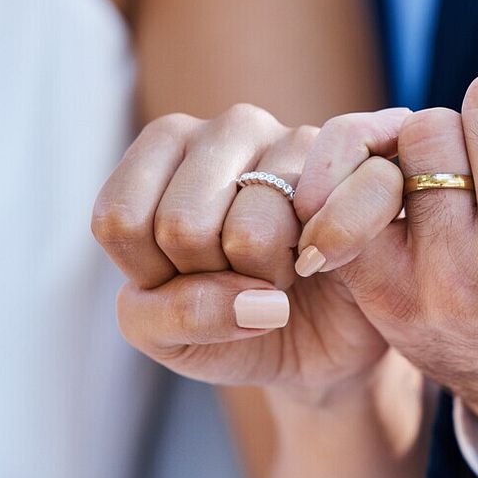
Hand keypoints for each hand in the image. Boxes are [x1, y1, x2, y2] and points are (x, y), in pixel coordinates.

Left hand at [91, 104, 411, 395]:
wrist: (316, 347)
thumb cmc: (228, 325)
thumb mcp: (167, 337)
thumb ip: (172, 317)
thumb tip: (251, 299)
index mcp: (164, 150)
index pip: (120, 218)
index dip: (150, 276)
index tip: (183, 279)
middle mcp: (227, 130)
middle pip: (181, 225)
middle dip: (211, 282)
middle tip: (239, 277)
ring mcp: (297, 141)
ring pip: (249, 233)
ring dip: (267, 281)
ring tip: (281, 270)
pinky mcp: (357, 168)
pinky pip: (319, 228)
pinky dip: (318, 270)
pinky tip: (323, 262)